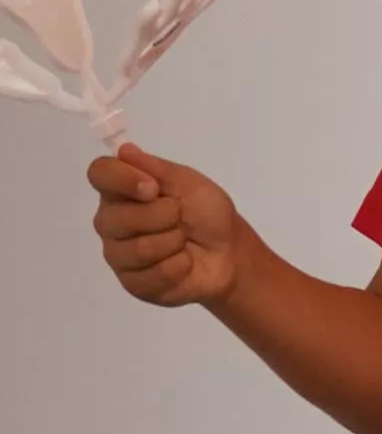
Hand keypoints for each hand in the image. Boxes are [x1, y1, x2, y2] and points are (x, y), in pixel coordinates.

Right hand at [90, 146, 249, 309]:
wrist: (230, 252)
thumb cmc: (207, 214)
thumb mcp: (189, 183)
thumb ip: (157, 168)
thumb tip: (124, 150)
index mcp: (121, 191)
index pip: (99, 173)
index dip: (123, 179)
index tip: (153, 187)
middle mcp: (111, 221)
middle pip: (117, 217)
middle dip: (164, 216)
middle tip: (181, 218)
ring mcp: (118, 254)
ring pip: (138, 248)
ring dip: (174, 242)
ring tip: (183, 241)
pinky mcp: (132, 283)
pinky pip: (154, 273)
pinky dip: (180, 265)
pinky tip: (184, 262)